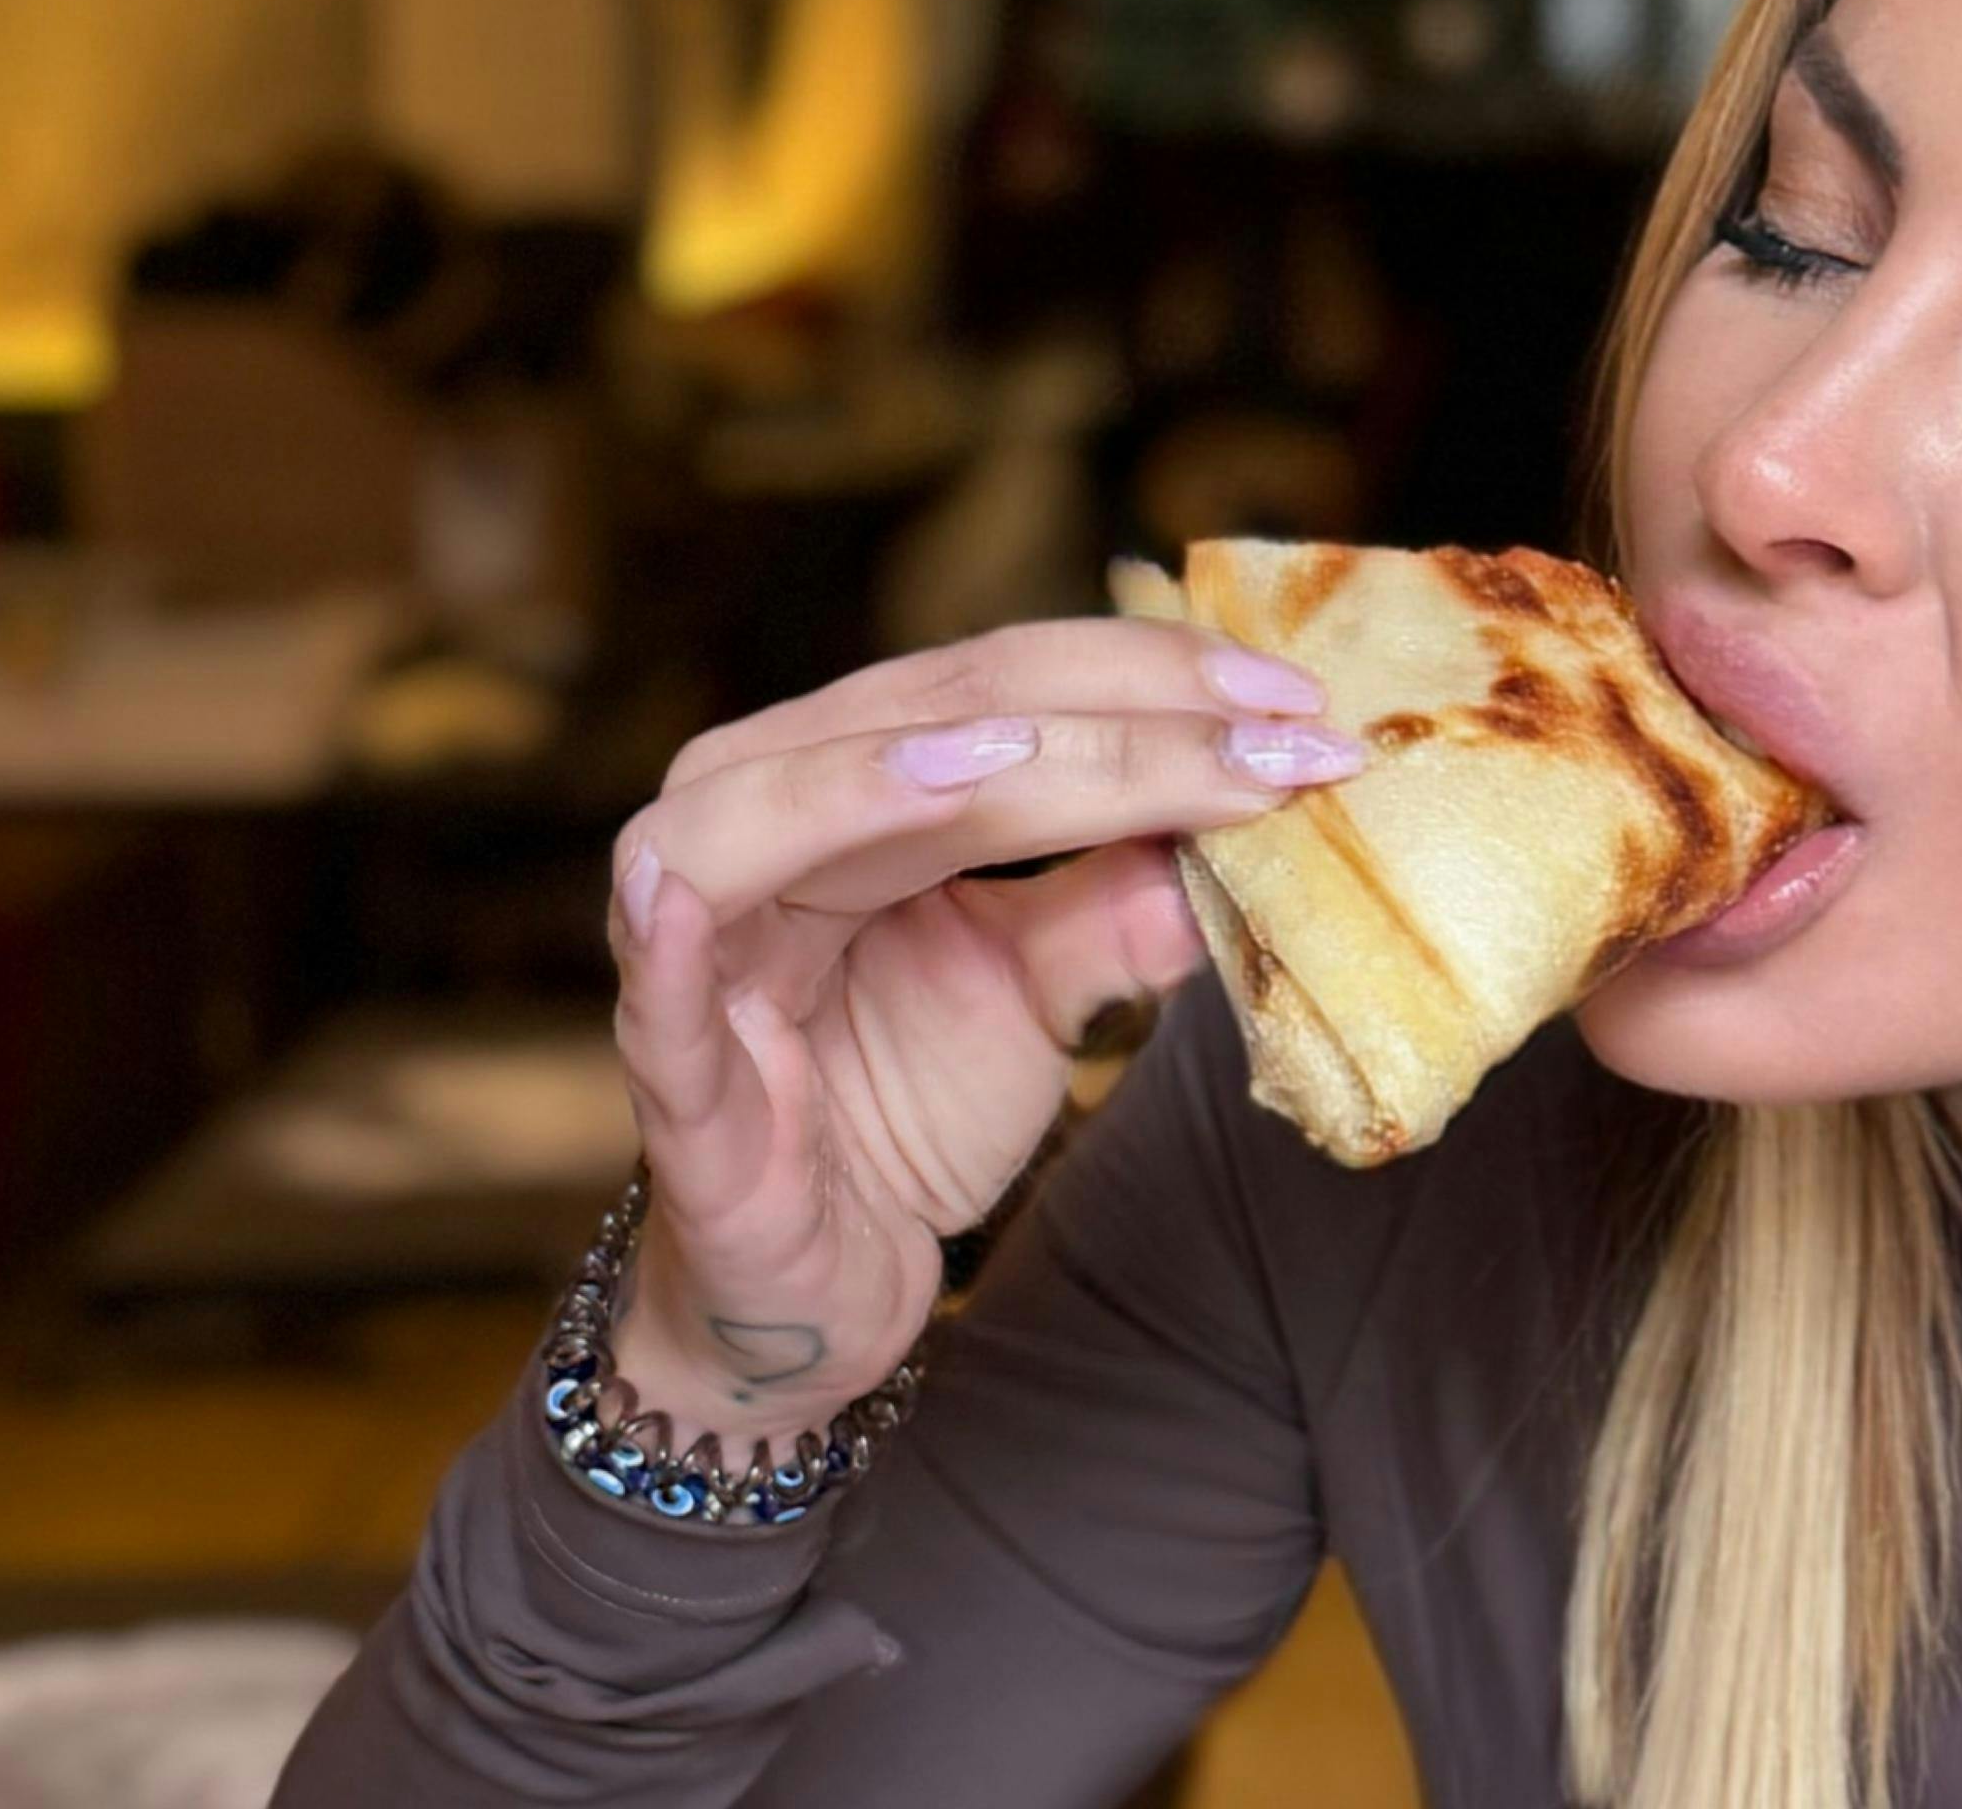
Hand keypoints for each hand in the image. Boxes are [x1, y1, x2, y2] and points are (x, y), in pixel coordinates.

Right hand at [597, 610, 1364, 1447]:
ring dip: (878, 777)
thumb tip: (1252, 814)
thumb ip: (1120, 904)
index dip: (1152, 680)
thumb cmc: (903, 1105)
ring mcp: (700, 939)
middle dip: (1106, 721)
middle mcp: (762, 821)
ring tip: (1004, 759)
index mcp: (858, 782)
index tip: (1303, 704)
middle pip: (925, 721)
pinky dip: (673, 923)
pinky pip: (657, 982)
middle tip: (1268, 728)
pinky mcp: (670, 1066)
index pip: (1008, 687)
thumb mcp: (1042, 993)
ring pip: (767, 810)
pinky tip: (691, 889)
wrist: (818, 1282)